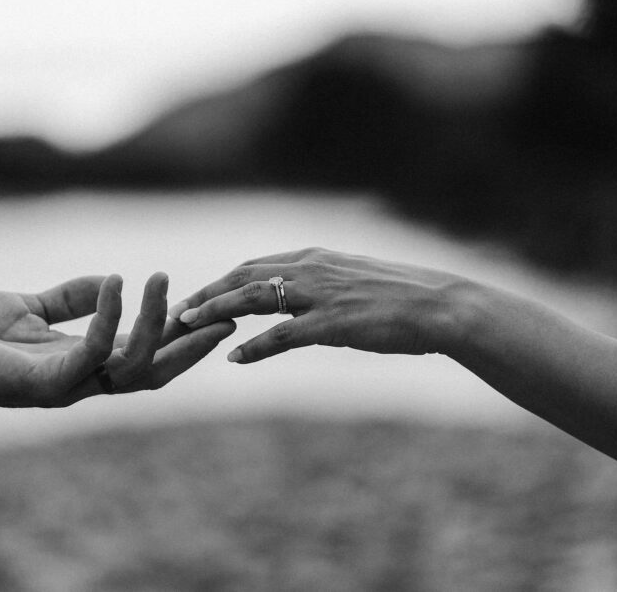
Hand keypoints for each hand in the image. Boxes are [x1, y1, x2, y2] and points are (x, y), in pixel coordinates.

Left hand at [0, 273, 235, 406]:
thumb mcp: (31, 306)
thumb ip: (74, 297)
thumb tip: (115, 281)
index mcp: (82, 366)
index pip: (145, 357)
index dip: (180, 340)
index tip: (212, 312)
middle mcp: (81, 382)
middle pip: (153, 372)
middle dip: (191, 348)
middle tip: (226, 316)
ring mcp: (64, 387)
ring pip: (131, 364)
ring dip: (154, 324)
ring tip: (162, 279)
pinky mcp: (43, 383)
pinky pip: (91, 354)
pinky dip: (111, 319)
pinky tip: (120, 283)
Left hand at [168, 247, 467, 362]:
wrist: (439, 306)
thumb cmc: (399, 296)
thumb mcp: (350, 281)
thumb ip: (319, 285)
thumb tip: (296, 299)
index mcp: (314, 258)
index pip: (253, 265)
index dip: (220, 282)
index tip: (196, 296)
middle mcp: (311, 269)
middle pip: (243, 277)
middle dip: (206, 293)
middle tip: (177, 311)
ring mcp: (320, 295)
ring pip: (254, 299)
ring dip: (217, 311)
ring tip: (188, 325)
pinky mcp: (333, 323)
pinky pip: (283, 336)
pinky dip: (255, 346)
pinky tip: (235, 357)